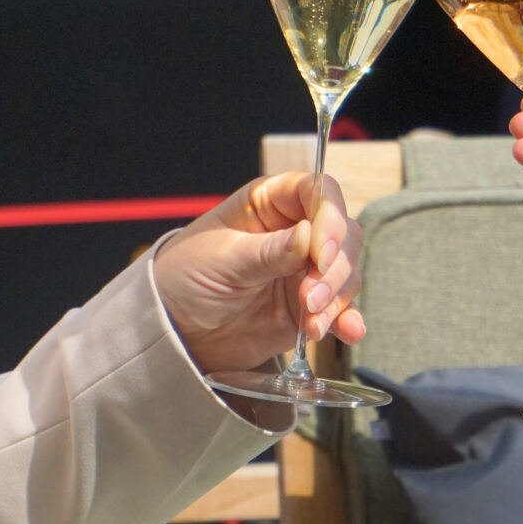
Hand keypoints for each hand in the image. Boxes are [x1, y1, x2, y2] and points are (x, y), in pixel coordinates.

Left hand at [152, 172, 364, 374]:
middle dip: (333, 268)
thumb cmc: (186, 277)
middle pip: (343, 234)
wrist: (174, 329)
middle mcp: (296, 231)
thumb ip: (268, 251)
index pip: (319, 192)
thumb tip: (310, 237)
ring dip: (336, 298)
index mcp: (271, 202)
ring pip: (346, 272)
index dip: (330, 218)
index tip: (322, 253)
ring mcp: (304, 270)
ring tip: (312, 323)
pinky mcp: (309, 306)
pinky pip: (341, 308)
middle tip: (309, 297)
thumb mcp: (223, 260)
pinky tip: (348, 331)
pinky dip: (347, 319)